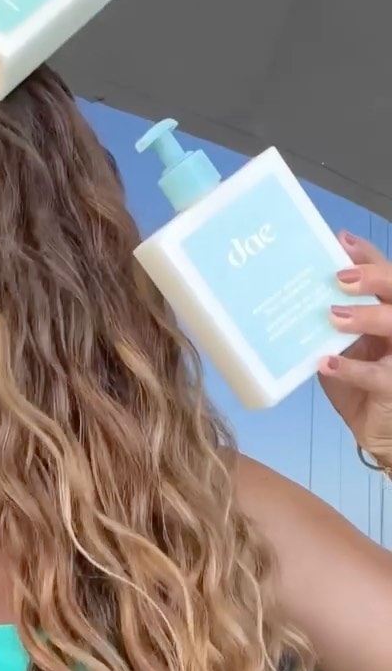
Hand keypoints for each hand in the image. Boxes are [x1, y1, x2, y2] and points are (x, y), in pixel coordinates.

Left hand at [318, 234, 391, 465]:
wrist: (377, 429)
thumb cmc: (359, 383)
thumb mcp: (340, 347)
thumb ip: (327, 323)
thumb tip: (289, 298)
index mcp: (388, 310)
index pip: (385, 273)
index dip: (366, 255)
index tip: (340, 241)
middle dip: (372, 277)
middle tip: (340, 278)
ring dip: (365, 316)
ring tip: (333, 316)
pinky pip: (380, 375)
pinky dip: (351, 368)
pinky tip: (326, 363)